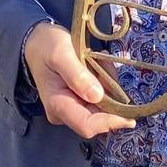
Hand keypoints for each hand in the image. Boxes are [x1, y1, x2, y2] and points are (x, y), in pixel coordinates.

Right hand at [22, 22, 134, 139]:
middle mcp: (64, 113)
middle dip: (111, 94)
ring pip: (103, 106)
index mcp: (57, 104)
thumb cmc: (46, 45)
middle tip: (103, 64)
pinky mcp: (78, 102)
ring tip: (95, 60)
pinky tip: (94, 65)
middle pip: (99, 116)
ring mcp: (72, 108)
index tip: (130, 116)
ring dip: (108, 84)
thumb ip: (77, 75)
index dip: (110, 122)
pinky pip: (100, 98)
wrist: (37, 42)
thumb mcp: (61, 53)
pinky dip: (105, 82)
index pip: (87, 125)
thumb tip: (97, 96)